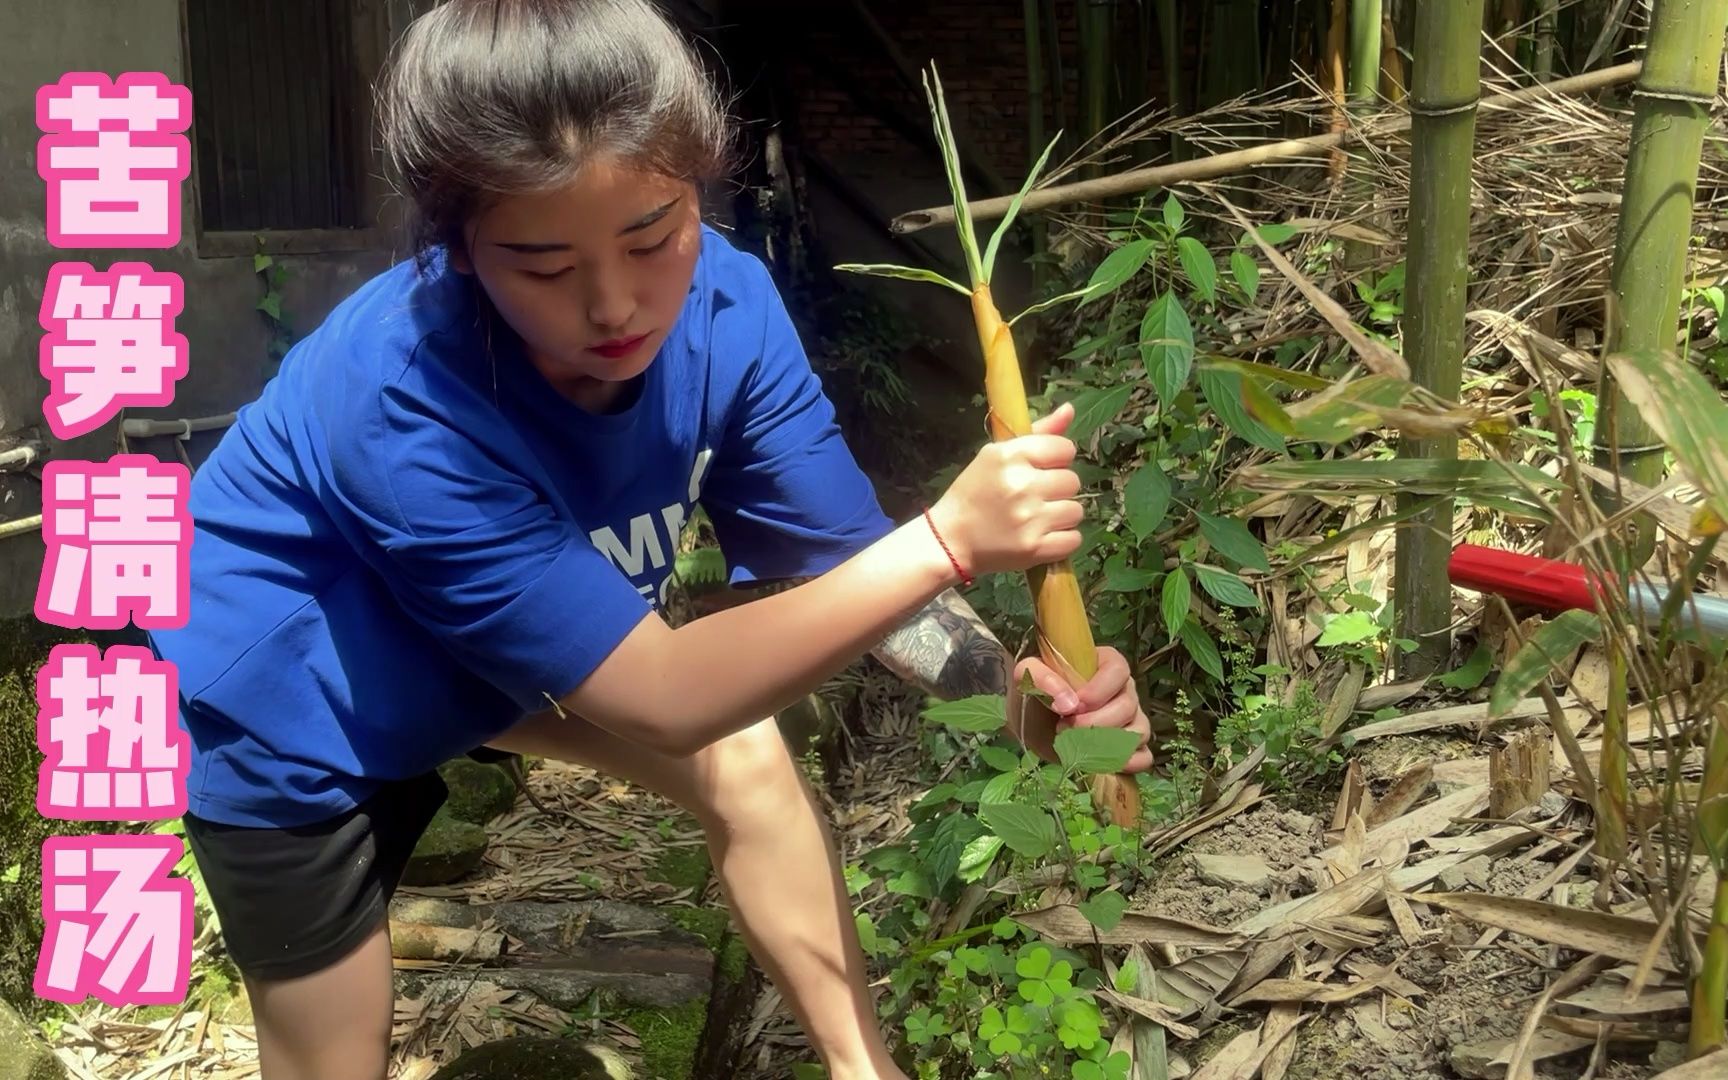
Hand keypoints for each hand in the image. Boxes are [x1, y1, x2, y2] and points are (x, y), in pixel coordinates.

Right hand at [927, 402, 1082, 577]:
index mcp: (1009, 456)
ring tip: (1038, 518)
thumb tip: (1070, 409)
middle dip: (1058, 489)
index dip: (1057, 459)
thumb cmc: (973, 493)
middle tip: (1035, 497)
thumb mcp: (996, 456)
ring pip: (1076, 510)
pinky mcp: (1034, 548)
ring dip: (1061, 515)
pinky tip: (1043, 536)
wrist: (949, 540)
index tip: (1041, 469)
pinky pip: (1074, 539)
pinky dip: (1063, 540)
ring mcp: (1030, 519)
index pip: (1064, 449)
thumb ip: (1038, 434)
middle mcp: (1022, 485)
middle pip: (1072, 481)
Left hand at [1010, 645, 1153, 772]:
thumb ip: (1041, 677)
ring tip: (1077, 746)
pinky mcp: (1132, 748)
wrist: (1033, 727)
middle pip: (1128, 706)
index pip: (1118, 670)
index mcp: (1105, 664)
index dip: (1098, 690)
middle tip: (1064, 728)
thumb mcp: (1028, 678)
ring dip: (1107, 745)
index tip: (1073, 707)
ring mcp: (1133, 719)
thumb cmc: (1036, 696)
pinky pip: (1144, 757)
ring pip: (1138, 732)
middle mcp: (1124, 690)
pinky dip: (1127, 764)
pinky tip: (1101, 764)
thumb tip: (1068, 702)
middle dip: (1095, 723)